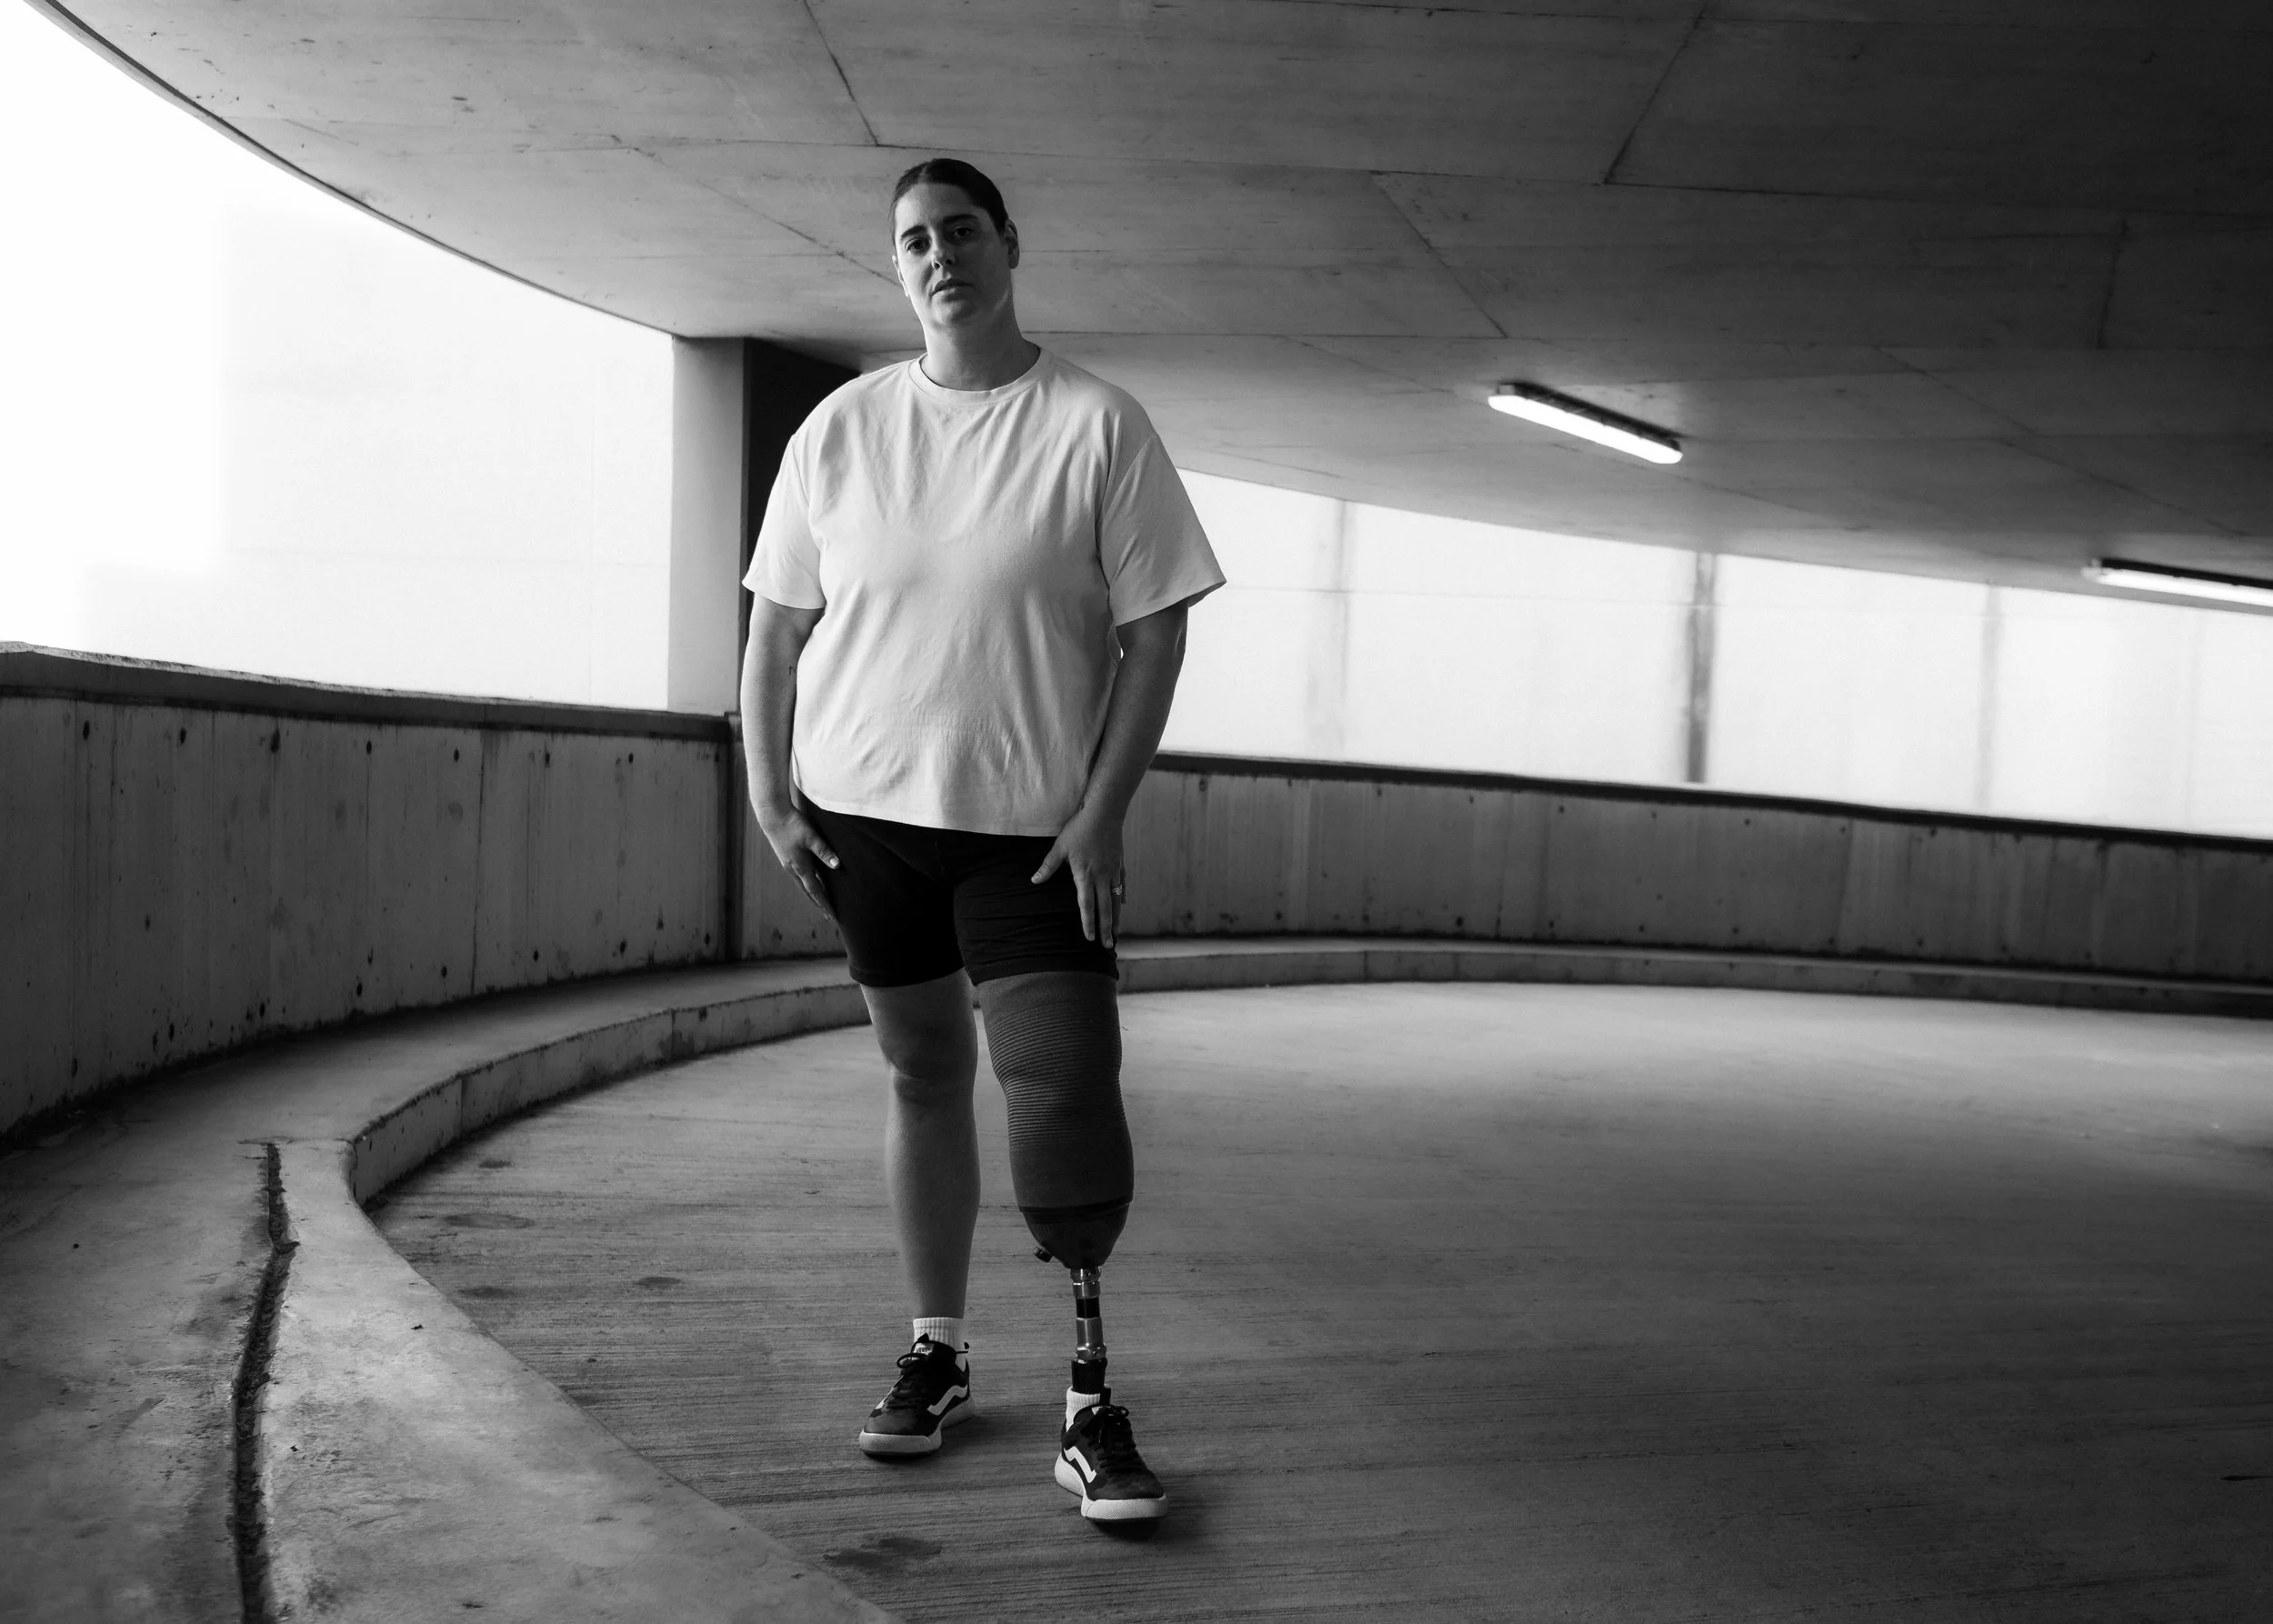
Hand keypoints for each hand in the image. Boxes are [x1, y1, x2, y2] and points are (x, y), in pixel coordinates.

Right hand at [755, 803, 838, 916]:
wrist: (772, 815)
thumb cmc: (793, 825)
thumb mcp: (811, 837)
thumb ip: (824, 851)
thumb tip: (837, 866)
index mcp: (800, 867)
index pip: (816, 891)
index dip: (825, 904)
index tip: (833, 915)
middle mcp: (793, 869)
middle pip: (808, 891)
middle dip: (819, 903)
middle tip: (829, 914)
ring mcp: (788, 864)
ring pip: (803, 884)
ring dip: (813, 894)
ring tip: (822, 902)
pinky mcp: (786, 858)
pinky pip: (799, 876)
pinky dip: (807, 883)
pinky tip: (811, 881)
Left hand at [1031, 806, 1124, 947]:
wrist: (1104, 812)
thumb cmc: (1079, 828)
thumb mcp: (1060, 847)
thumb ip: (1048, 866)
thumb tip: (1034, 881)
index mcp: (1085, 875)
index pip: (1087, 906)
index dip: (1088, 923)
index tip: (1089, 939)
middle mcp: (1101, 877)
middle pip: (1104, 909)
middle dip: (1105, 929)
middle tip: (1108, 947)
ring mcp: (1113, 871)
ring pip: (1115, 900)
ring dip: (1115, 918)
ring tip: (1116, 933)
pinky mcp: (1119, 864)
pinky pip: (1121, 885)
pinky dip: (1121, 897)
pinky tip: (1121, 905)